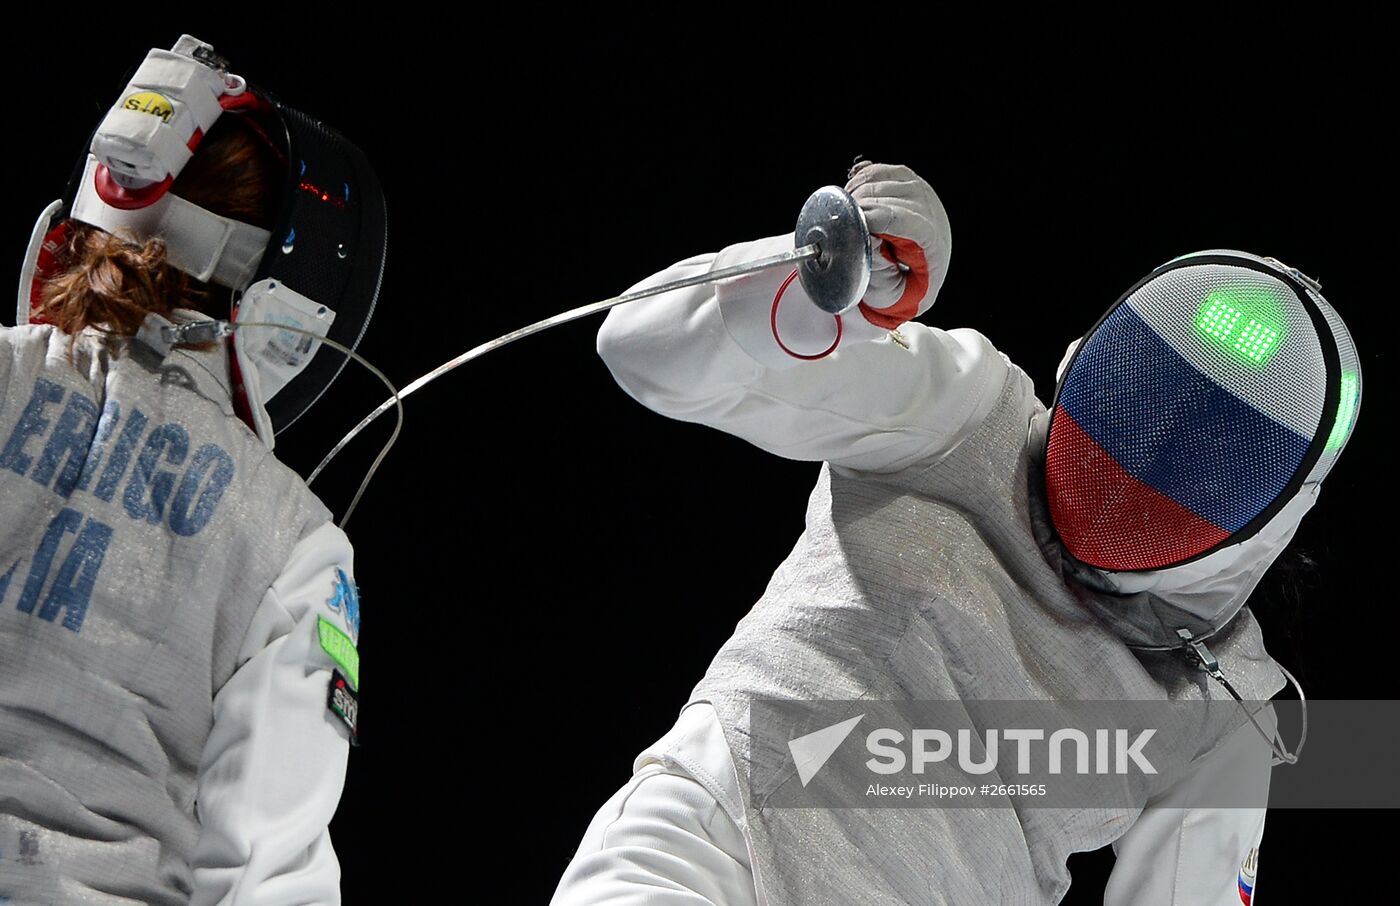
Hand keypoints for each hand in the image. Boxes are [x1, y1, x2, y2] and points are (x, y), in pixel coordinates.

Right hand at [844, 161, 950, 327]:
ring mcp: (920, 191)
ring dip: (856, 196)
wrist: (915, 277)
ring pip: (879, 180)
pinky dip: (860, 181)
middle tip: (841, 226)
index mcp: (931, 239)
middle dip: (859, 208)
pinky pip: (878, 171)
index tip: (852, 221)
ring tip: (847, 217)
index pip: (904, 218)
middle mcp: (930, 209)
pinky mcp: (908, 180)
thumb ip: (876, 268)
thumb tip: (864, 234)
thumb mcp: (887, 291)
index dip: (875, 216)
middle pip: (887, 196)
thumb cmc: (901, 286)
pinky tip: (853, 199)